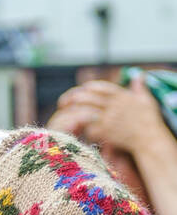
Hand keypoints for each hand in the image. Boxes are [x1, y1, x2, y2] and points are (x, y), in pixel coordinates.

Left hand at [48, 74, 165, 159]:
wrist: (150, 139)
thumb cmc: (149, 120)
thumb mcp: (146, 99)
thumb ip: (139, 87)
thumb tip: (139, 75)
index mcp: (121, 95)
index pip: (99, 87)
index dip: (86, 87)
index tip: (79, 90)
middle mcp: (113, 105)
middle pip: (87, 98)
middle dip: (73, 98)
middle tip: (63, 102)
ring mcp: (109, 118)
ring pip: (85, 112)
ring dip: (73, 113)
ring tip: (64, 115)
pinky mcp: (107, 132)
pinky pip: (89, 129)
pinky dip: (81, 129)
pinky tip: (74, 130)